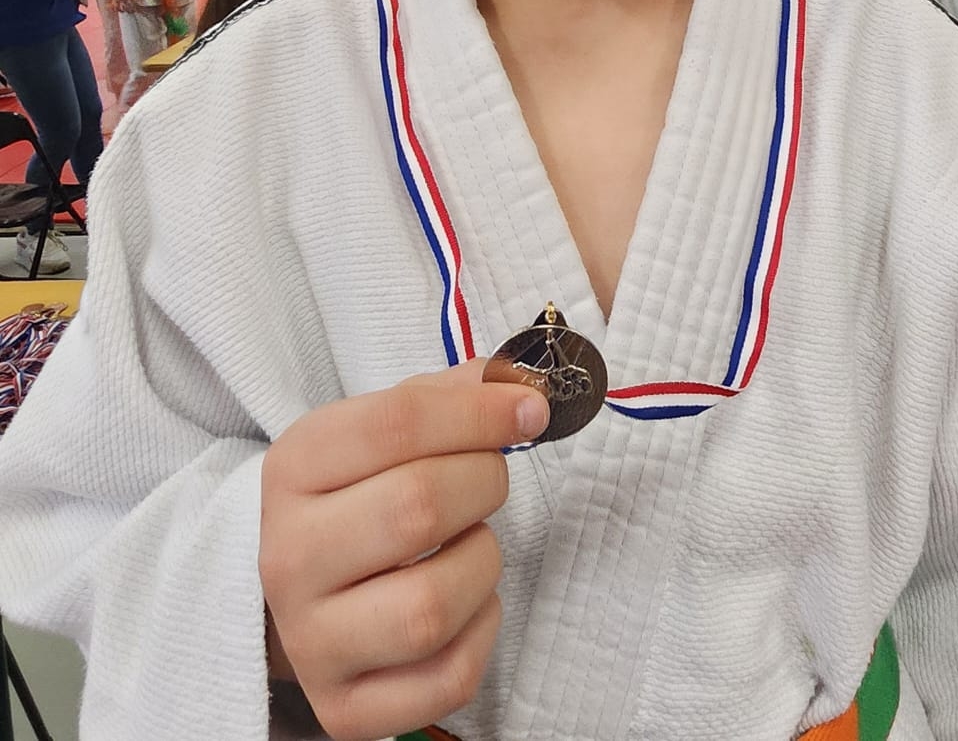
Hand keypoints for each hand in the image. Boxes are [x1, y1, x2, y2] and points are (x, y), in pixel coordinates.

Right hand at [260, 364, 548, 740]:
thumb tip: (523, 388)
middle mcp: (289, 556)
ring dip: (483, 563)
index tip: (529, 411)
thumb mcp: (378, 428)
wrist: (298, 586)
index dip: (479, 411)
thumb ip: (448, 397)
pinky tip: (470, 603)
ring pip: (430, 606)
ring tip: (473, 543)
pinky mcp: (344, 707)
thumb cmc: (356, 493)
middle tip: (490, 478)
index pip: (396, 423)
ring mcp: (312, 641)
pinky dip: (482, 632)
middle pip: (417, 508)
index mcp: (294, 468)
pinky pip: (447, 677)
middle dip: (483, 483)